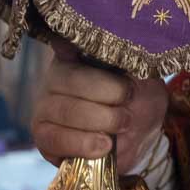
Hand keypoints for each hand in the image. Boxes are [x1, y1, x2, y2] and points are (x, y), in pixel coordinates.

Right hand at [30, 49, 167, 172]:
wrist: (138, 139)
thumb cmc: (139, 102)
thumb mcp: (146, 81)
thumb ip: (134, 66)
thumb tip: (126, 50)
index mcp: (77, 55)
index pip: (71, 43)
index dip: (92, 56)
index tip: (124, 79)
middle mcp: (56, 77)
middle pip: (72, 79)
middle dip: (108, 95)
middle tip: (129, 106)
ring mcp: (45, 106)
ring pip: (65, 110)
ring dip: (101, 120)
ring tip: (122, 126)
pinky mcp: (43, 136)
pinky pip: (56, 139)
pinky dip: (84, 143)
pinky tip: (105, 145)